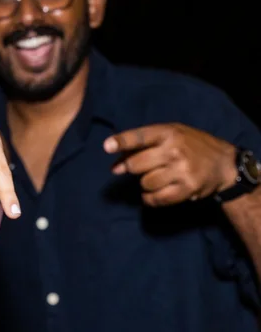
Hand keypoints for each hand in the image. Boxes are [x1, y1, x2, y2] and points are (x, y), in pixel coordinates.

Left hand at [104, 123, 236, 205]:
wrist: (223, 163)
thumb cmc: (189, 146)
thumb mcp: (169, 135)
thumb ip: (141, 147)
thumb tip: (114, 169)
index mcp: (168, 133)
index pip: (140, 137)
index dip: (122, 141)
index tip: (107, 146)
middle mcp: (175, 150)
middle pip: (136, 165)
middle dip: (133, 168)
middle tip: (143, 167)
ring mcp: (182, 170)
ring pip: (145, 183)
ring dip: (146, 184)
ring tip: (159, 177)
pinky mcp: (188, 188)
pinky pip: (157, 199)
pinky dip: (151, 199)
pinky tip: (156, 193)